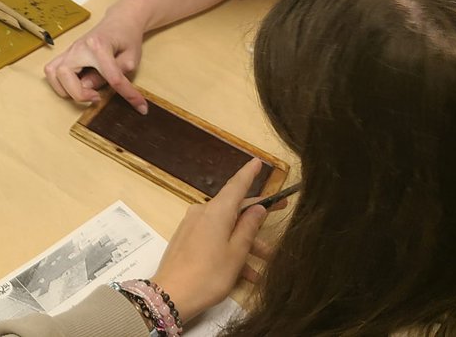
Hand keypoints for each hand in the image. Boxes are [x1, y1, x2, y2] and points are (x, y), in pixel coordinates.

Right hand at [43, 10, 146, 112]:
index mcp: (100, 45)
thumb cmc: (127, 37)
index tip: (140, 106)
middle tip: (96, 97)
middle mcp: (80, 46)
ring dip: (65, 89)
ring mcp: (71, 49)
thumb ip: (116, 75)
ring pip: (53, 72)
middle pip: (65, 73)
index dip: (127, 94)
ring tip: (82, 92)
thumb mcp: (131, 58)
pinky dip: (59, 83)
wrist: (120, 20)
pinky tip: (75, 86)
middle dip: (78, 93)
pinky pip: (52, 70)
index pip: (111, 77)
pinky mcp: (67, 53)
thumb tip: (90, 88)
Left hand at [150, 158, 270, 319]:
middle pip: (234, 208)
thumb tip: (257, 207)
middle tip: (282, 211)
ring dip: (247, 242)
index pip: (236, 185)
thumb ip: (248, 228)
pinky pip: (215, 238)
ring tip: (267, 263)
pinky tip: (247, 274)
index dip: (249, 173)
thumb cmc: (209, 273)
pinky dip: (231, 250)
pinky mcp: (188, 239)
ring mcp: (193, 225)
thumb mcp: (236, 252)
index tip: (258, 161)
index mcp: (216, 211)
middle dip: (258, 216)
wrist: (172, 294)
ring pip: (227, 227)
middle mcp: (203, 212)